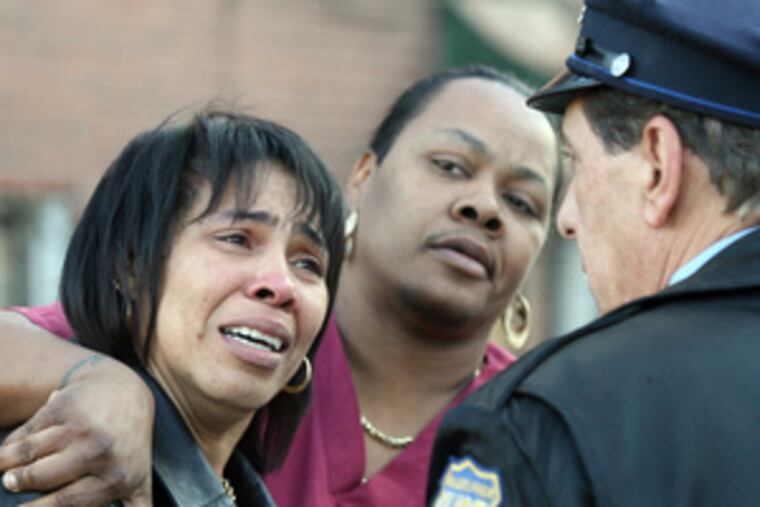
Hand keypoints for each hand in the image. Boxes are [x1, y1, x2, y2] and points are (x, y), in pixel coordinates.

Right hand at [0, 356, 153, 505]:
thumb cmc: (129, 442)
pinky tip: (11, 449)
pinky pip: (26, 431)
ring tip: (6, 471)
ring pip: (27, 454)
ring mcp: (80, 427)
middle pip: (39, 479)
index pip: (64, 503)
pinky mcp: (64, 406)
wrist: (127, 391)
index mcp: (116, 476)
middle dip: (17, 484)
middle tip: (9, 484)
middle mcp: (98, 451)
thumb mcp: (139, 477)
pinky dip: (12, 443)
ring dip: (7, 463)